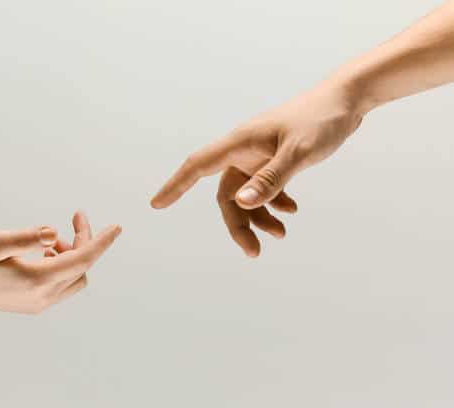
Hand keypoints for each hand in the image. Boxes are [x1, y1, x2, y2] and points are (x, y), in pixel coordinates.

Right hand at [0, 212, 120, 313]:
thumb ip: (25, 237)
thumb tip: (52, 232)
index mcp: (37, 281)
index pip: (82, 259)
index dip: (101, 241)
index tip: (117, 227)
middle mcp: (42, 297)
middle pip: (81, 266)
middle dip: (84, 241)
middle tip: (75, 216)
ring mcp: (38, 304)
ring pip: (74, 277)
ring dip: (72, 254)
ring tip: (52, 238)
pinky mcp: (32, 304)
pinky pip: (62, 284)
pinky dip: (62, 264)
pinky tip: (43, 251)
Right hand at [151, 83, 362, 256]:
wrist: (346, 101)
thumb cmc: (321, 120)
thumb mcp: (299, 153)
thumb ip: (272, 180)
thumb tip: (241, 204)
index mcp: (240, 143)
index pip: (197, 166)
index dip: (175, 186)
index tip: (156, 204)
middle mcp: (243, 151)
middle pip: (226, 194)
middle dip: (238, 224)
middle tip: (254, 252)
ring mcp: (258, 156)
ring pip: (246, 195)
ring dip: (259, 217)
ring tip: (280, 234)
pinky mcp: (273, 159)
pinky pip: (264, 188)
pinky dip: (274, 203)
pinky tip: (290, 210)